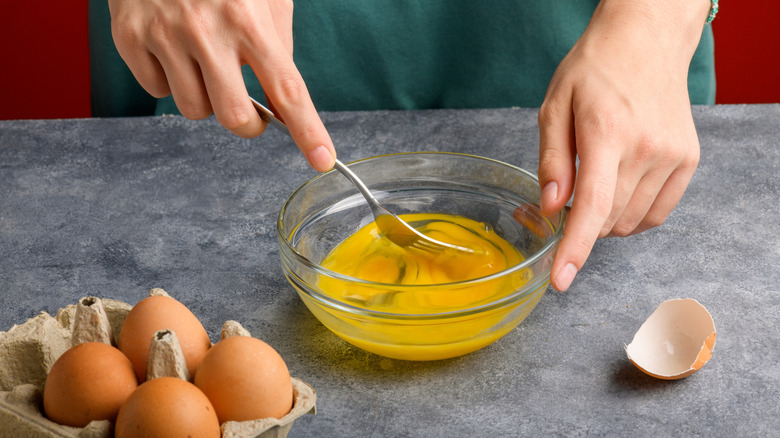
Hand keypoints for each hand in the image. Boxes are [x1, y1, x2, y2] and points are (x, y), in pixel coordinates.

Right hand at [108, 0, 335, 170]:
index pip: (286, 89)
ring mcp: (164, 34)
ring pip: (194, 109)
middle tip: (250, 112)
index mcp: (249, 18)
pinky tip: (174, 50)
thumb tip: (281, 98)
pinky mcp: (130, 37)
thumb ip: (276, 43)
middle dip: (247, 124)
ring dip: (206, 98)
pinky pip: (157, 91)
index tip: (322, 158)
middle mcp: (207, 29)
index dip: (307, 130)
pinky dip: (170, 80)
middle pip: (234, 117)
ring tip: (205, 62)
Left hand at [537, 0, 710, 290]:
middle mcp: (647, 148)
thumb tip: (552, 208)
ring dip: (605, 220)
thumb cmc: (594, 70)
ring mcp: (673, 156)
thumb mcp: (555, 106)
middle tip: (565, 199)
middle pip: (608, 219)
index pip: (593, 206)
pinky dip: (631, 216)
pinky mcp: (688, 161)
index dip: (575, 249)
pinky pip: (655, 214)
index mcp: (607, 133)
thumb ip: (552, 161)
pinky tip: (618, 190)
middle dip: (579, 223)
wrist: (645, 42)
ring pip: (631, 222)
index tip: (562, 281)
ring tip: (594, 182)